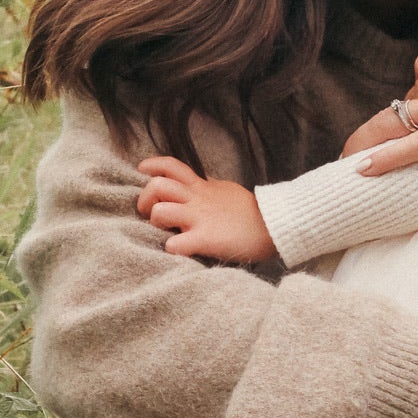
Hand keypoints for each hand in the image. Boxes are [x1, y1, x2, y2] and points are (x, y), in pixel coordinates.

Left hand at [136, 157, 275, 262]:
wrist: (275, 225)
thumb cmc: (251, 212)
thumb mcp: (226, 191)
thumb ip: (209, 187)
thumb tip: (201, 181)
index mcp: (203, 187)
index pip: (171, 166)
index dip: (153, 166)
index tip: (143, 170)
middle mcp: (197, 200)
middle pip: (157, 186)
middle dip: (145, 199)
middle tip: (148, 211)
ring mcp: (199, 219)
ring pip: (160, 212)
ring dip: (155, 222)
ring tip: (164, 231)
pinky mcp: (205, 239)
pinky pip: (175, 245)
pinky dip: (171, 249)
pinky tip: (177, 251)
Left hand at [342, 13, 417, 174]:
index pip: (417, 89)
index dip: (417, 111)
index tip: (410, 128)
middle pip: (401, 110)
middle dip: (380, 132)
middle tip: (353, 153)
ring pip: (393, 126)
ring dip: (366, 146)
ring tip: (346, 166)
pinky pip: (412, 146)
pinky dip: (385, 158)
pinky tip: (362, 170)